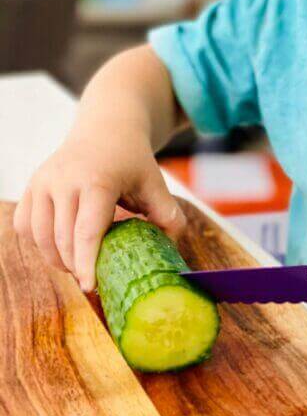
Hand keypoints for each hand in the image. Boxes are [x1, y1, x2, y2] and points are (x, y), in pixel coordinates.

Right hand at [12, 127, 186, 292]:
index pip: (86, 231)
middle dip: (76, 266)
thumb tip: (172, 247)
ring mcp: (44, 182)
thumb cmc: (132, 160)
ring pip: (40, 236)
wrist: (106, 128)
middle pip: (63, 239)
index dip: (86, 263)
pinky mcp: (33, 185)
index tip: (90, 287)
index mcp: (98, 180)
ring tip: (77, 264)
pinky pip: (25, 225)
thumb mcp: (154, 183)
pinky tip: (59, 246)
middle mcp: (65, 180)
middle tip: (92, 278)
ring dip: (56, 259)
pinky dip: (38, 243)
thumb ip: (167, 214)